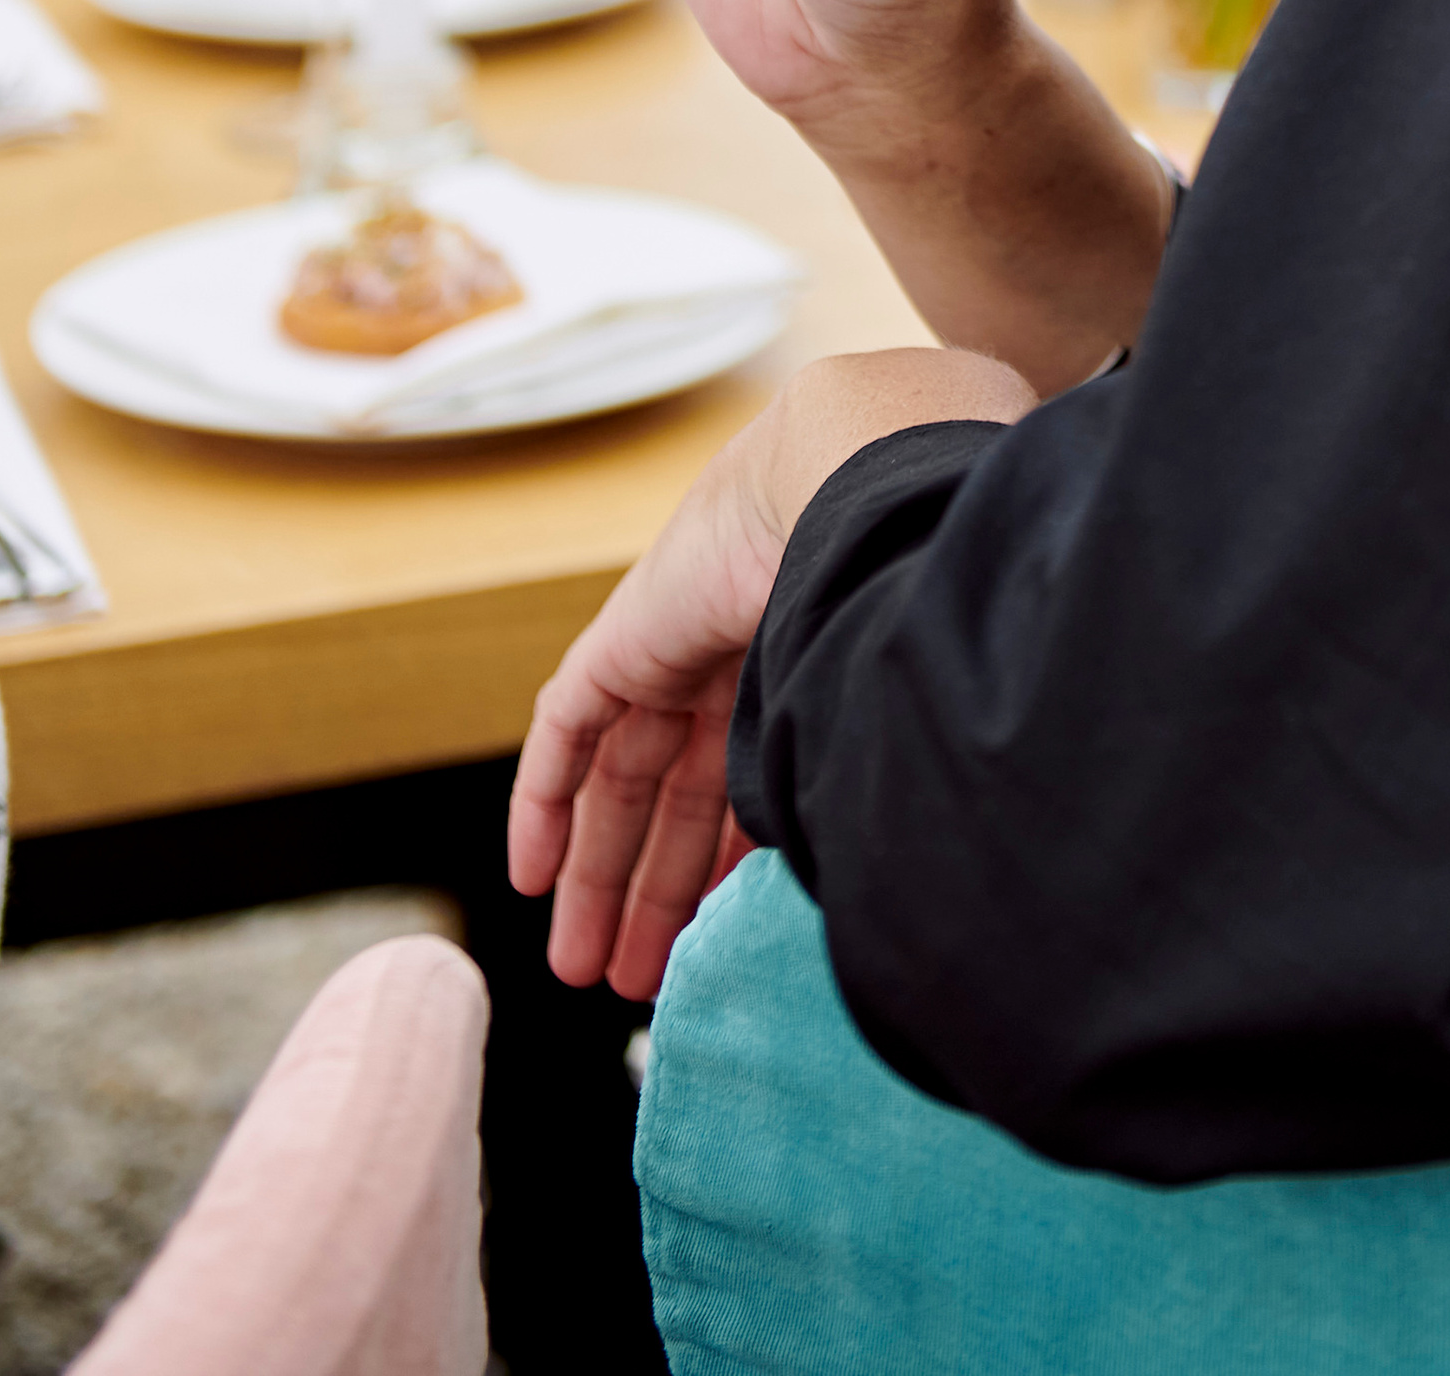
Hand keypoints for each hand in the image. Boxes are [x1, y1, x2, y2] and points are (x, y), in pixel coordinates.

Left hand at [510, 347, 1028, 999]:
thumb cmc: (918, 561)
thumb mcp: (899, 681)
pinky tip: (531, 876)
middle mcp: (739, 649)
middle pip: (683, 792)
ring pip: (625, 776)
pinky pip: (564, 730)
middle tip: (641, 980)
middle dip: (662, 889)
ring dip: (603, 872)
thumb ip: (882, 760)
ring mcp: (677, 641)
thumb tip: (899, 868)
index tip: (726, 937)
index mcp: (808, 653)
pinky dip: (544, 799)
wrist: (862, 469)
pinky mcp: (625, 639)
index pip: (757, 772)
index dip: (736, 856)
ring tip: (588, 967)